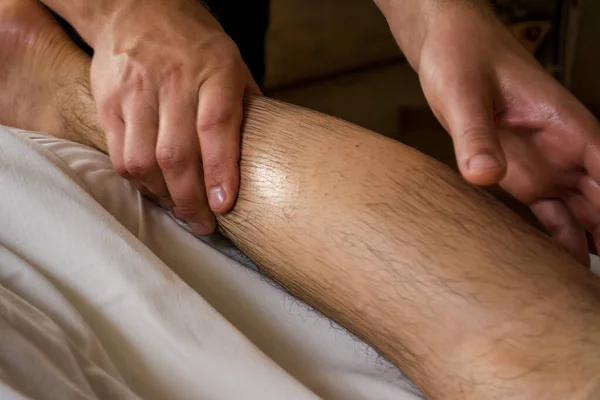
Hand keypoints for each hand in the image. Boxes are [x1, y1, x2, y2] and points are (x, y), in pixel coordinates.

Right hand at [89, 0, 258, 234]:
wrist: (135, 7)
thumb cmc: (195, 43)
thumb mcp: (233, 63)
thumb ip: (246, 107)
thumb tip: (266, 155)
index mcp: (214, 71)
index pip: (216, 127)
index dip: (220, 171)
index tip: (224, 206)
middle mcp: (172, 81)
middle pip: (176, 154)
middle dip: (190, 200)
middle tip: (203, 225)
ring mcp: (136, 91)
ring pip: (143, 161)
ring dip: (163, 197)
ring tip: (181, 211)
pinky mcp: (108, 102)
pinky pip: (120, 154)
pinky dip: (139, 182)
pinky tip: (155, 190)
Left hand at [412, 5, 599, 264]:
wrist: (446, 46)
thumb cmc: (462, 56)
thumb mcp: (464, 95)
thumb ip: (476, 135)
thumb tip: (485, 175)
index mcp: (565, 127)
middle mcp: (562, 151)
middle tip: (593, 286)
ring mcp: (542, 164)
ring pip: (579, 213)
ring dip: (585, 244)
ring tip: (579, 286)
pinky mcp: (517, 173)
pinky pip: (547, 213)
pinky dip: (555, 237)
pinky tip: (551, 264)